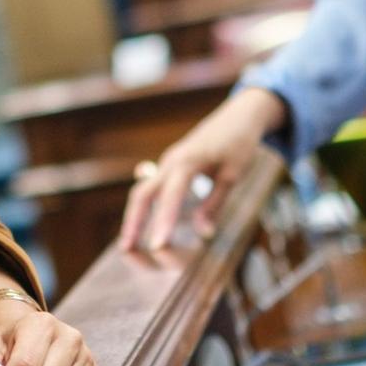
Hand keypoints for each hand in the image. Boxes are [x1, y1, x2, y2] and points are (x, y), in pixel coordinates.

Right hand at [120, 86, 286, 251]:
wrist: (238, 115)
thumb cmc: (239, 143)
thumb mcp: (233, 175)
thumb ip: (215, 204)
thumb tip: (203, 234)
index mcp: (188, 161)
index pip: (171, 195)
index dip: (163, 221)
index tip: (158, 246)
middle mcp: (171, 161)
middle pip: (143, 193)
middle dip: (132, 222)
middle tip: (126, 250)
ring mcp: (167, 163)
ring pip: (142, 192)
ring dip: (133, 218)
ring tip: (128, 246)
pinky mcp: (169, 166)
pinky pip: (150, 189)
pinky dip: (142, 209)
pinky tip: (139, 228)